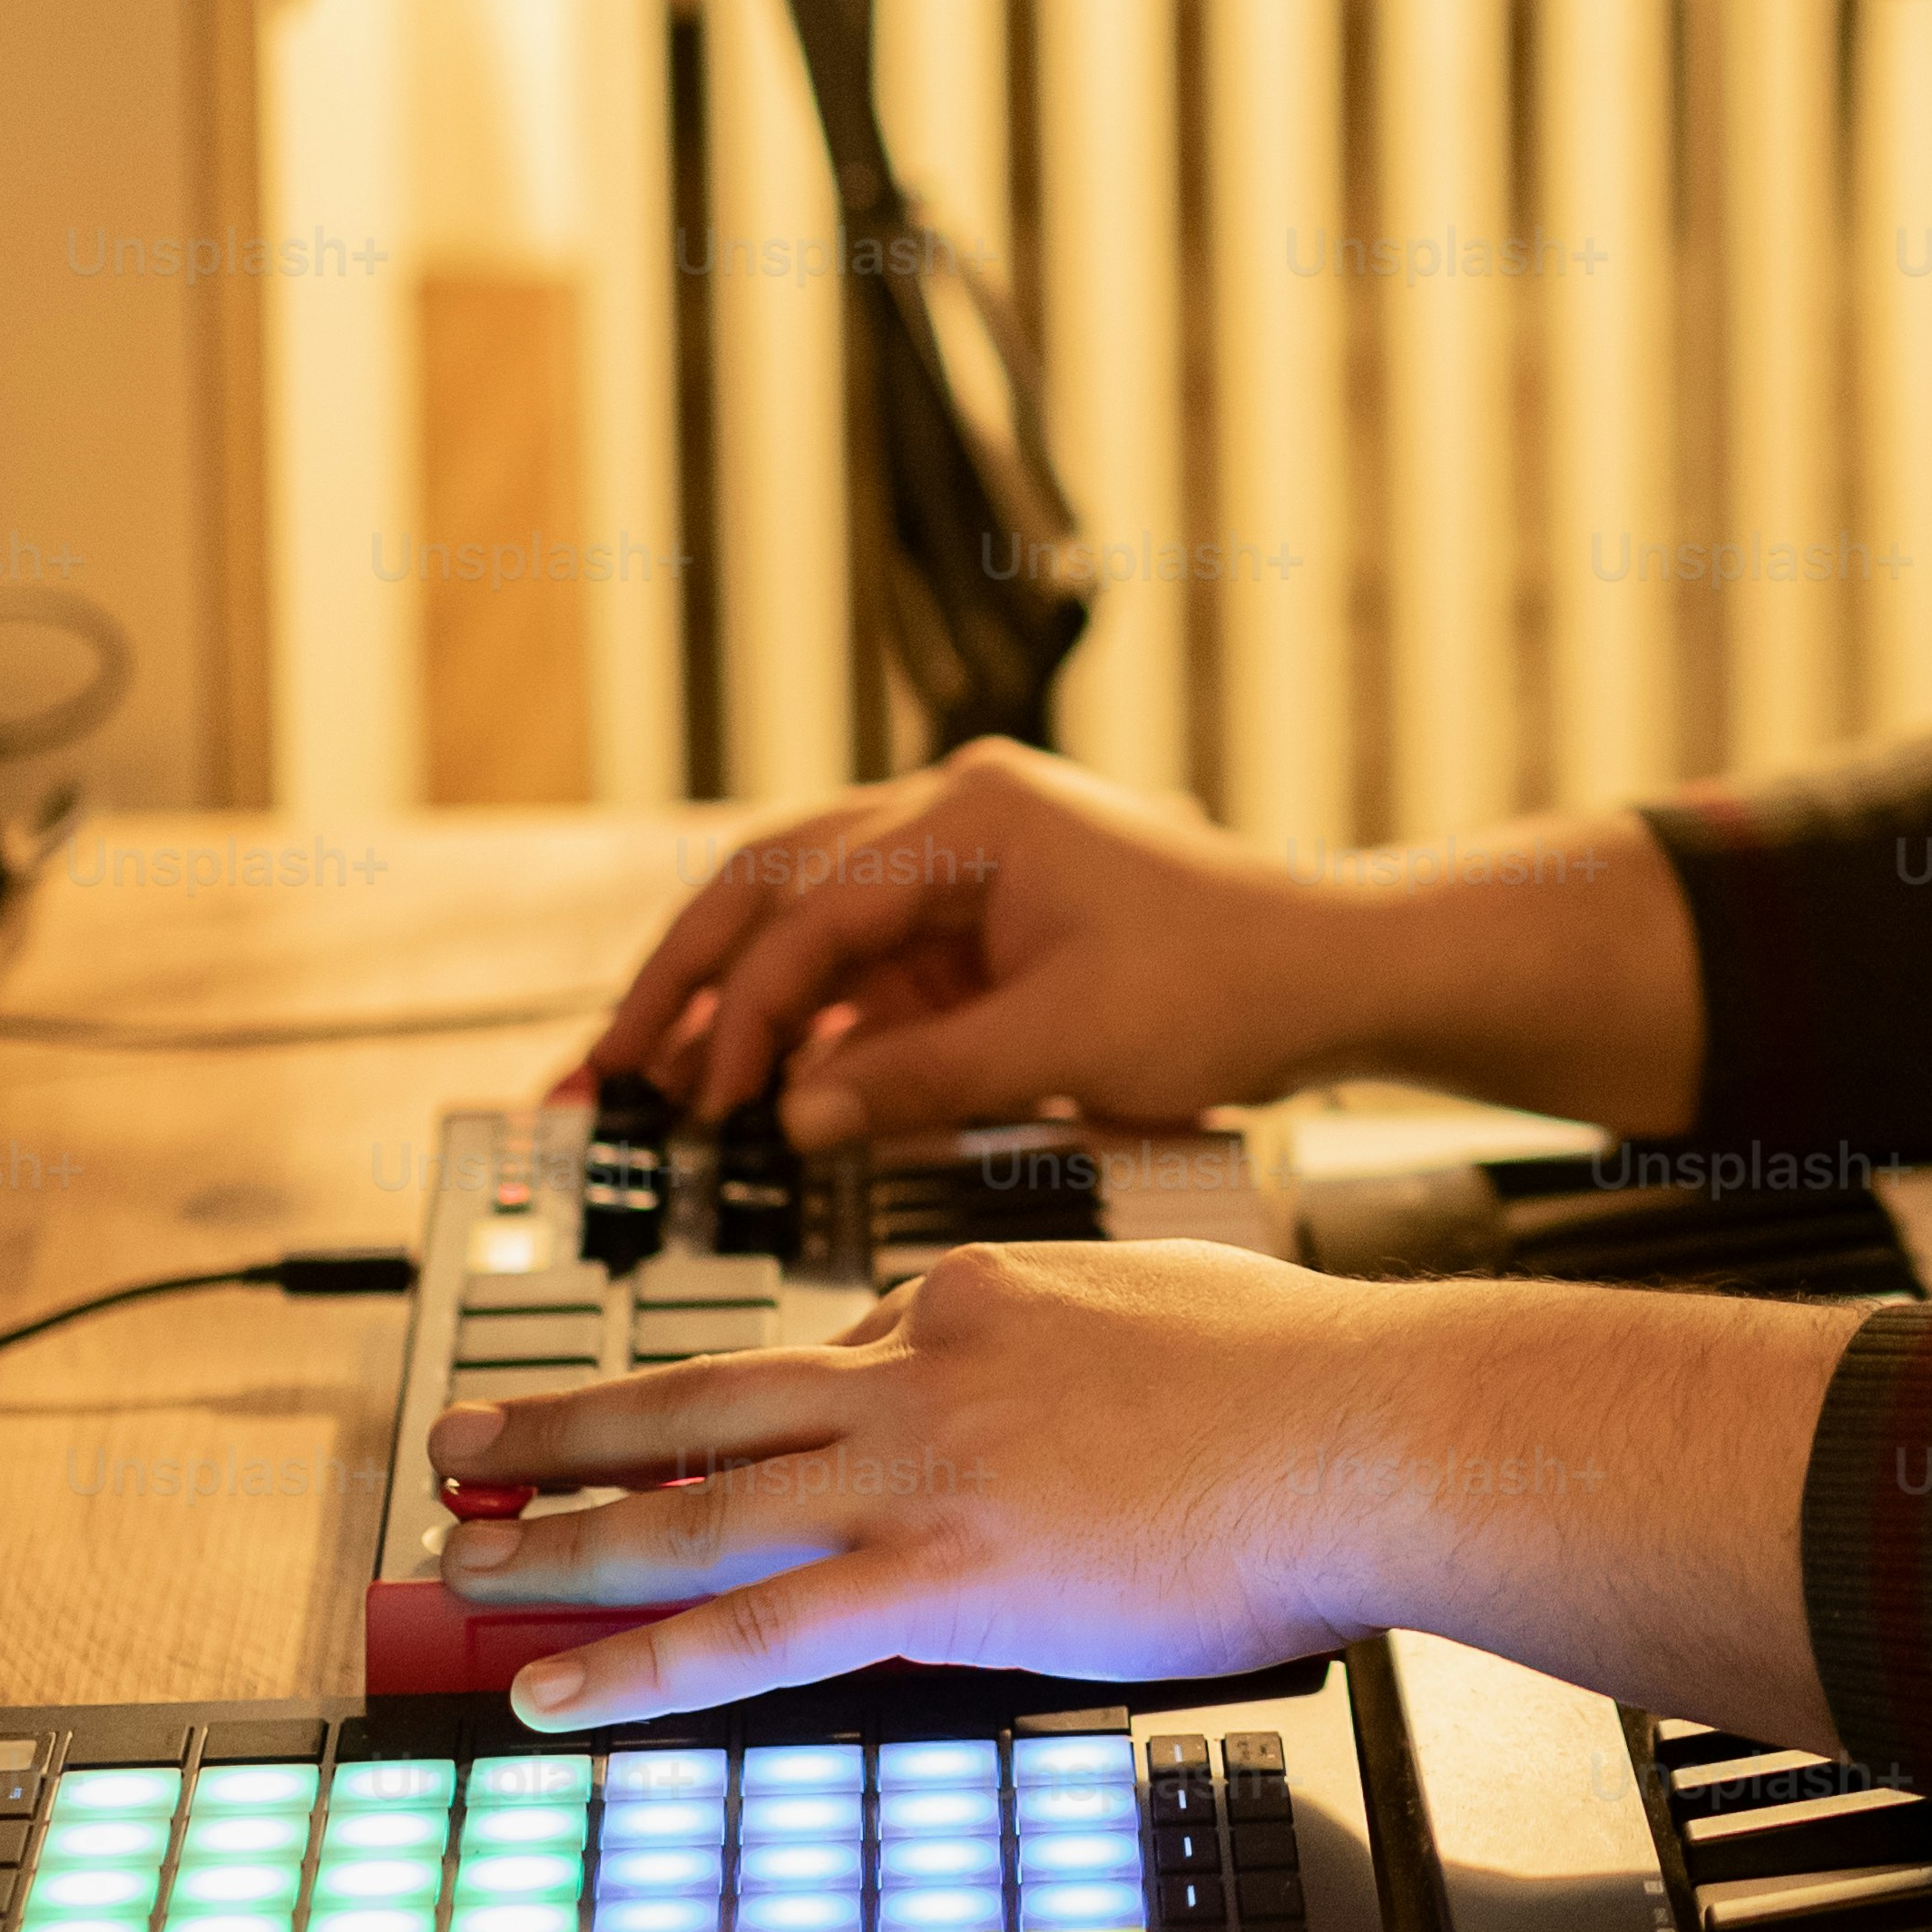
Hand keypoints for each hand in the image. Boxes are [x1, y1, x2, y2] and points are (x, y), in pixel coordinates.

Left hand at [429, 1240, 1862, 1747]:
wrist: (1376, 1427)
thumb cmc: (1316, 1383)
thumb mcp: (1173, 1305)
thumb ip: (1088, 1336)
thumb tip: (1076, 1389)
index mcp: (983, 1290)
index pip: (840, 1343)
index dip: (770, 1405)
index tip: (720, 1434)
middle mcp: (923, 1364)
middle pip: (706, 1396)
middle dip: (569, 1430)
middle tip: (465, 1449)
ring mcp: (920, 1469)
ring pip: (694, 1503)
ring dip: (557, 1534)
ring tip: (456, 1558)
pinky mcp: (939, 1576)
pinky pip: (750, 1631)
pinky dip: (633, 1662)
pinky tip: (554, 1689)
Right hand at [579, 739, 1344, 1138]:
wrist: (1331, 970)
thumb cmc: (1229, 982)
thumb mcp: (1071, 1040)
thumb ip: (923, 1075)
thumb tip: (792, 1117)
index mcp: (973, 813)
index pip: (815, 909)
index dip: (747, 1013)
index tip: (707, 1102)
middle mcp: (949, 815)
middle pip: (769, 881)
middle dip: (682, 979)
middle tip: (600, 1068)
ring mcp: (955, 864)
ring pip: (795, 917)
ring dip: (723, 998)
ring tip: (638, 1078)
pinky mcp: (967, 920)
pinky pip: (852, 964)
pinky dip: (795, 1022)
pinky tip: (743, 1087)